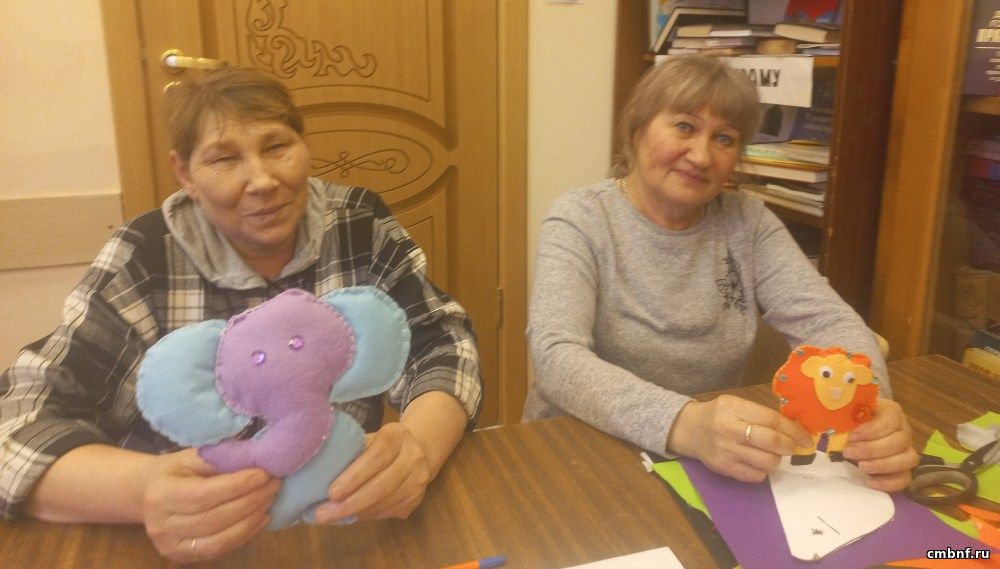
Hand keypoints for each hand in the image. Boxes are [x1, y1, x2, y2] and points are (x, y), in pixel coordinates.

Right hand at [140, 449, 280, 561]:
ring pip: (221, 538)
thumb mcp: (191, 456)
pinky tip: (261, 517)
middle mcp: (161, 525)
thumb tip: (257, 458)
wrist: (149, 494)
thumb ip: (219, 458)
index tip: (264, 473)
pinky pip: (220, 549)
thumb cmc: (176, 470)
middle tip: (274, 483)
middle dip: (251, 500)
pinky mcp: (182, 557)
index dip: (238, 486)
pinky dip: (246, 534)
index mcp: (161, 494)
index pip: (205, 494)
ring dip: (252, 518)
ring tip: (270, 498)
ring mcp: (170, 546)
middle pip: (215, 518)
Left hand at [312, 422, 432, 523]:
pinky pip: (388, 512)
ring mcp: (418, 480)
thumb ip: (351, 452)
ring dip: (355, 513)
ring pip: (384, 503)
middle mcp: (413, 457)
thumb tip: (318, 476)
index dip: (354, 476)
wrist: (418, 449)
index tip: (331, 492)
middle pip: (381, 486)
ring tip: (331, 517)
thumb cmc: (381, 444)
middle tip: (323, 514)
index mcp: (397, 436)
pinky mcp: (417, 499)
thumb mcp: (369, 438)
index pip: (377, 457)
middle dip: (350, 503)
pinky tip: (351, 514)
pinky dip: (366, 515)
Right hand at [667, 395, 812, 482]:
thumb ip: (761, 414)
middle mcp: (729, 429)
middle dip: (788, 446)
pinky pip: (755, 476)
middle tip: (790, 447)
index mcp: (734, 408)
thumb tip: (795, 430)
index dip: (793, 430)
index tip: (806, 438)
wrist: (689, 430)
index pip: (771, 420)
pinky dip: (763, 471)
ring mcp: (726, 451)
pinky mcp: (724, 468)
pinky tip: (757, 462)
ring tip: (770, 454)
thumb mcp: (736, 404)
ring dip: (776, 460)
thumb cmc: (719, 415)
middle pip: (771, 442)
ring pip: (767, 462)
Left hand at [842, 398, 918, 491]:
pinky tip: (870, 482)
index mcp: (891, 412)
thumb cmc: (849, 419)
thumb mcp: (845, 414)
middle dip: (873, 449)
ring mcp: (906, 449)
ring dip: (883, 465)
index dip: (873, 430)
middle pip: (900, 441)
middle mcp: (903, 430)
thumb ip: (840, 417)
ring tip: (861, 467)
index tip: (852, 436)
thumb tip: (824, 431)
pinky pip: (906, 478)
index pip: (891, 420)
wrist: (854, 431)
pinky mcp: (904, 468)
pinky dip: (889, 482)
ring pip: (908, 459)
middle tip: (849, 453)